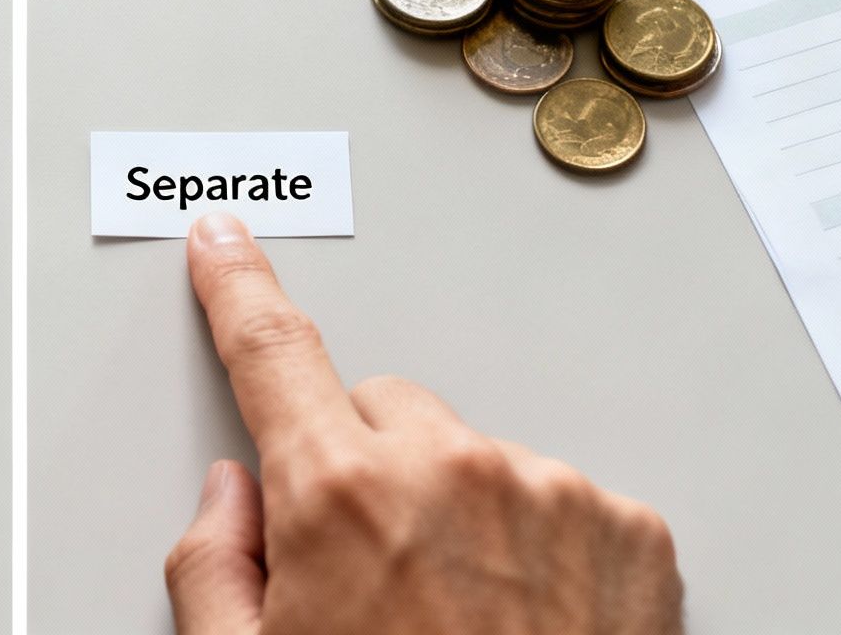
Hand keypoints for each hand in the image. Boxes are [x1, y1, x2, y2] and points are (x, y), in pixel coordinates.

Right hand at [166, 212, 682, 634]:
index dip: (239, 287)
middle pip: (381, 412)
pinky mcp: (627, 528)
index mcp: (342, 495)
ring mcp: (550, 491)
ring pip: (474, 458)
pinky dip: (538, 545)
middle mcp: (450, 469)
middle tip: (371, 574)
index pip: (272, 350)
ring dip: (458, 513)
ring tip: (463, 621)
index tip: (225, 244)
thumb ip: (213, 568)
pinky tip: (527, 623)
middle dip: (364, 467)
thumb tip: (233, 499)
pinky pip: (557, 499)